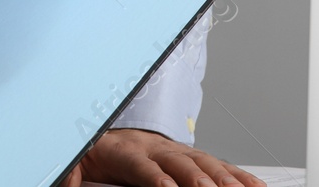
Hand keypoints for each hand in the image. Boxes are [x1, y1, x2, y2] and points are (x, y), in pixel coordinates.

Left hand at [61, 129, 266, 186]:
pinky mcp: (186, 157)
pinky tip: (255, 186)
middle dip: (198, 179)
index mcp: (121, 150)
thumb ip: (69, 176)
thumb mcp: (70, 164)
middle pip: (179, 162)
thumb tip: (64, 181)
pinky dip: (237, 175)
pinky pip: (215, 164)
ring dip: (225, 178)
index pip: (141, 165)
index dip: (155, 178)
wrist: (96, 136)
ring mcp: (172, 150)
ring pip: (203, 162)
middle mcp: (151, 146)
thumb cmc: (86, 155)